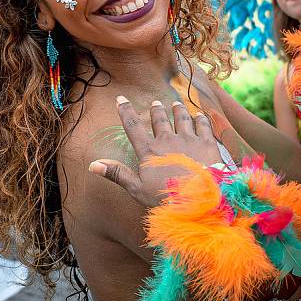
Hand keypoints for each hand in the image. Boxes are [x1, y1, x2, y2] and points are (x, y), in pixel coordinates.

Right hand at [89, 96, 221, 208]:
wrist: (201, 200)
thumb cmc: (166, 198)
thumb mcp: (137, 189)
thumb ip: (117, 174)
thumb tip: (93, 165)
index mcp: (149, 151)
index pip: (133, 126)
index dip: (125, 111)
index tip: (120, 99)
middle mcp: (167, 140)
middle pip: (160, 120)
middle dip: (156, 110)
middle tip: (155, 103)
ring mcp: (189, 140)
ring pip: (182, 118)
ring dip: (178, 110)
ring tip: (176, 104)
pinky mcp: (207, 143)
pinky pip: (203, 125)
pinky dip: (201, 119)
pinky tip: (200, 115)